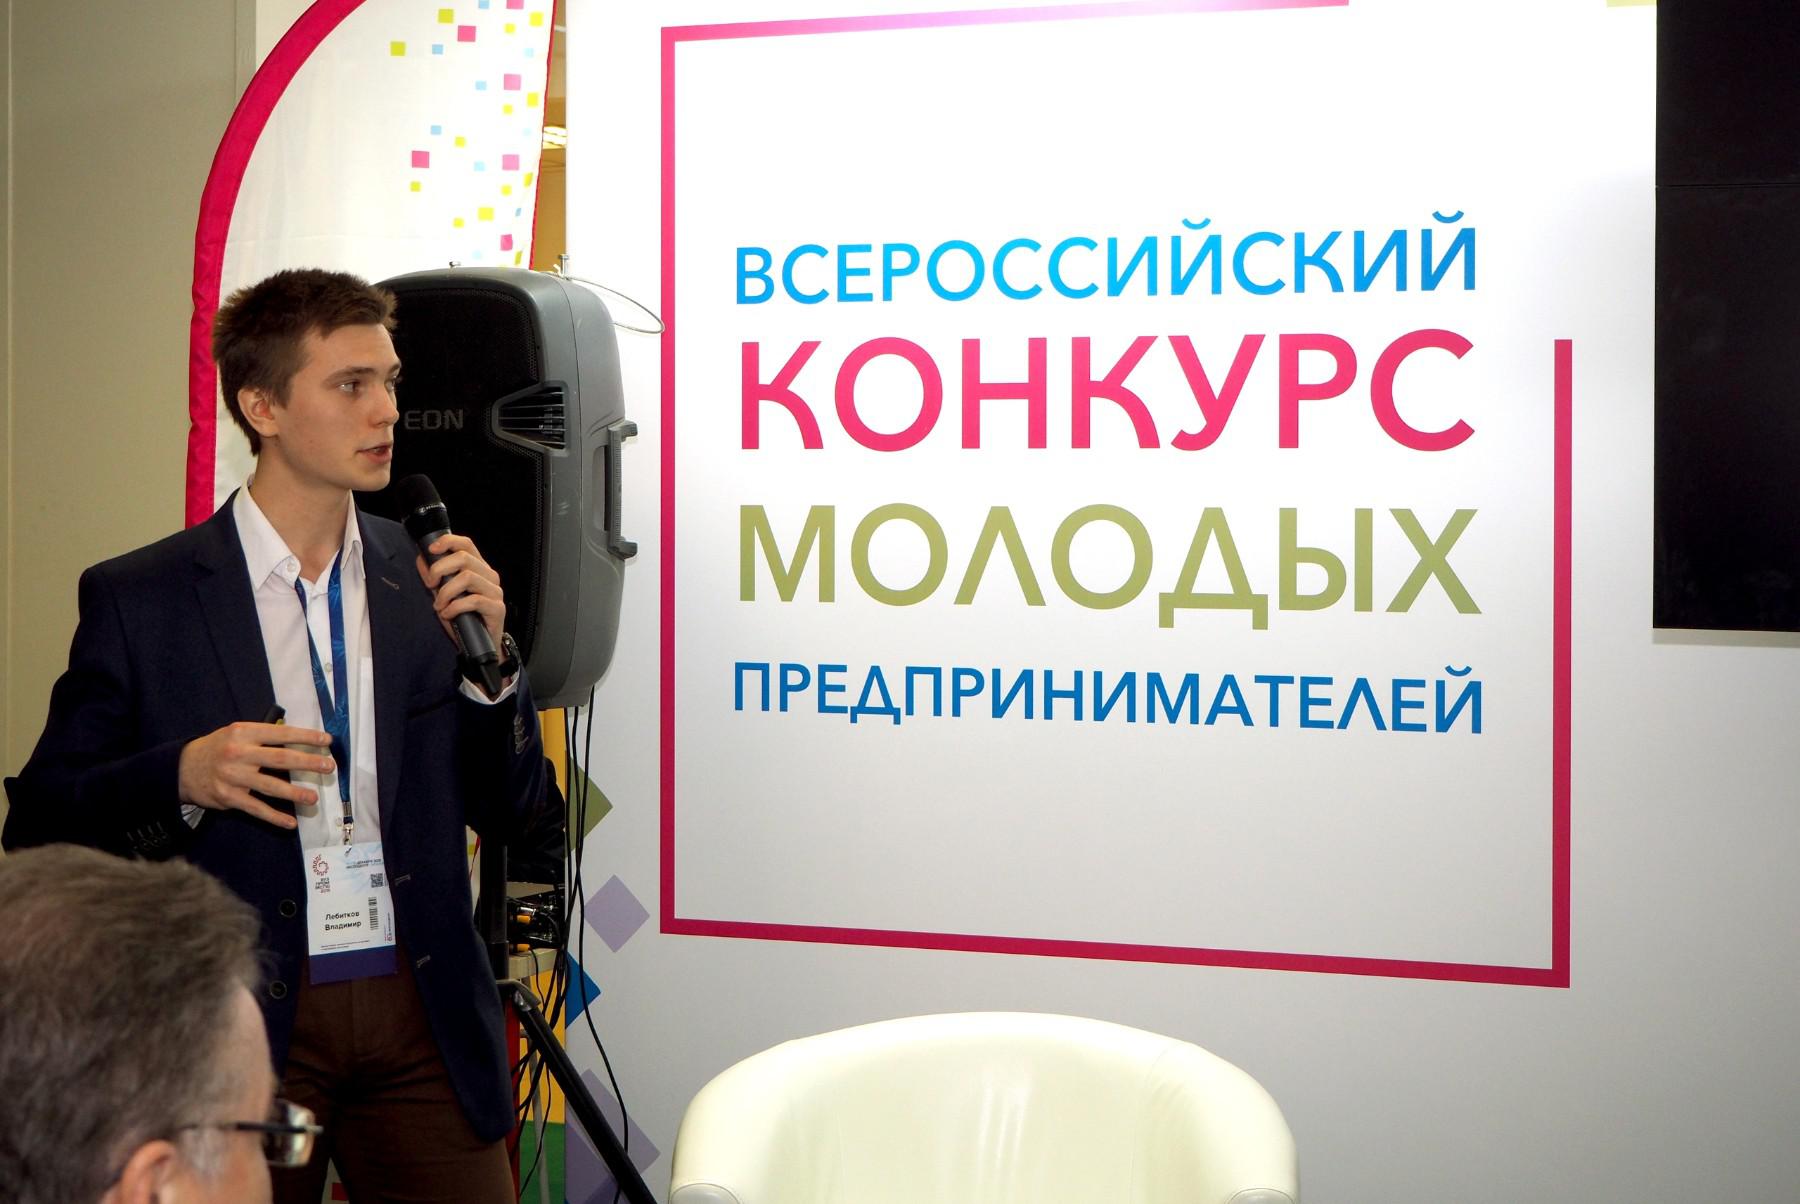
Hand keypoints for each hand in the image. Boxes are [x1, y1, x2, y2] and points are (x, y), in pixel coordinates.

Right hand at [177, 722, 334, 828]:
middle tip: (329, 767)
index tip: (327, 740)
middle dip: (308, 762)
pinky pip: (256, 809)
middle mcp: (239, 753)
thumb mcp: (236, 733)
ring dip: (295, 794)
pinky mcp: (229, 798)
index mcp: (244, 732)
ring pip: (271, 786)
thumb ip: (263, 736)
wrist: (182, 768)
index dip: (306, 737)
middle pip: (280, 758)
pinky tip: (290, 822)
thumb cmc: (218, 748)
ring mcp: (233, 777)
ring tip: (313, 798)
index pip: (281, 733)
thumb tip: (300, 740)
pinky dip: (274, 817)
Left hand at [415, 534, 505, 648]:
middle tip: (430, 585)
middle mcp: (489, 576)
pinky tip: (448, 614)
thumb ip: (434, 577)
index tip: (431, 550)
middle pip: (463, 558)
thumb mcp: (443, 595)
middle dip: (439, 569)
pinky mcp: (497, 608)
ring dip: (446, 592)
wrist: (478, 646)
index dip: (448, 541)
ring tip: (439, 605)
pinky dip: (455, 607)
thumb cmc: (462, 618)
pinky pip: (473, 600)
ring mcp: (495, 592)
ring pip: (467, 577)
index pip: (466, 544)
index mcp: (478, 568)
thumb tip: (421, 559)